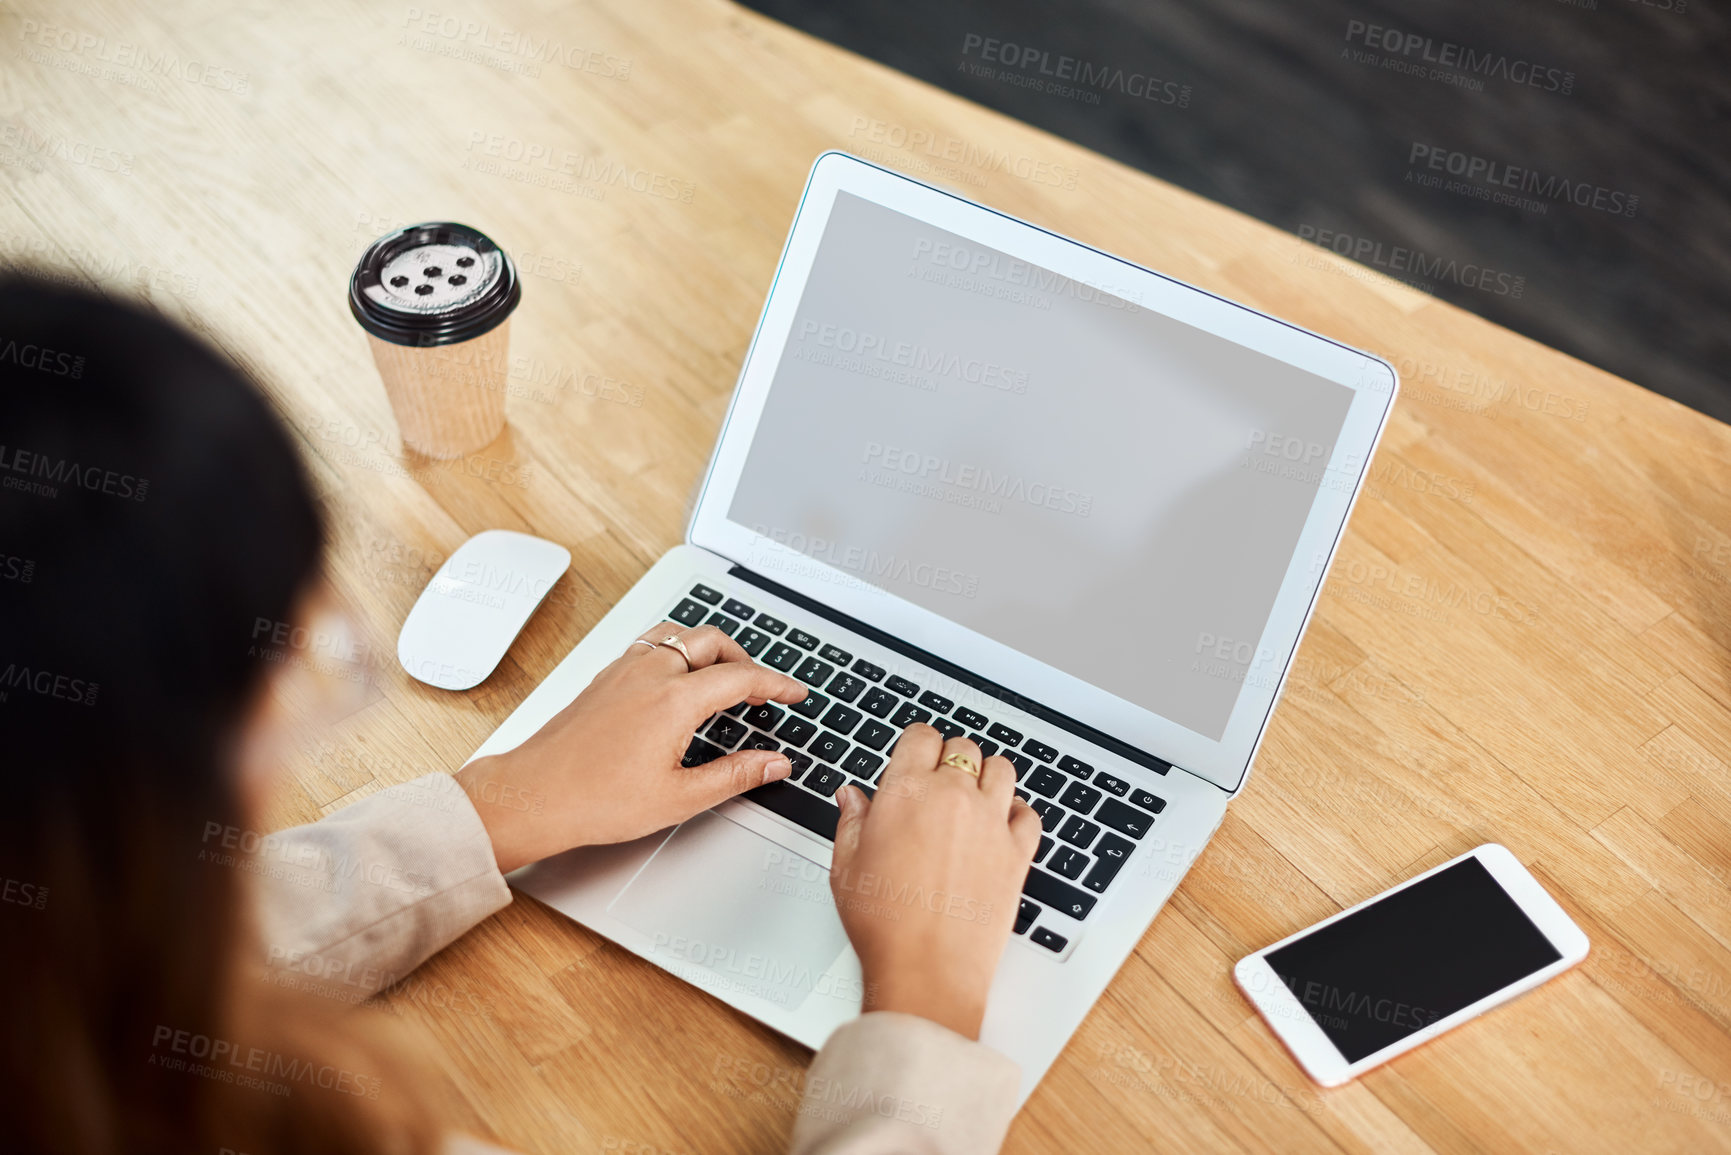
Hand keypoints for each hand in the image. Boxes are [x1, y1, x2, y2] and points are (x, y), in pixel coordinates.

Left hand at [455, 623, 807, 872]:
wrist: (534, 795)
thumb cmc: (595, 799)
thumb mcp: (680, 798)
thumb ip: (735, 775)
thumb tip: (774, 763)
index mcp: (675, 699)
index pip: (742, 677)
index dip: (776, 684)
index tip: (794, 693)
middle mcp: (650, 674)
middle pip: (712, 641)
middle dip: (745, 659)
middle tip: (761, 689)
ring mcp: (623, 671)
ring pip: (679, 634)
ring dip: (709, 648)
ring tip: (723, 675)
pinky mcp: (604, 678)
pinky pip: (651, 644)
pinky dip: (677, 650)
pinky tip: (676, 676)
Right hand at [829, 726, 1041, 1038]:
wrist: (926, 969)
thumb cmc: (884, 923)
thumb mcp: (846, 866)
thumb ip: (852, 821)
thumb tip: (852, 797)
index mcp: (906, 791)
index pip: (921, 736)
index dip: (917, 744)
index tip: (915, 755)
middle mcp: (953, 797)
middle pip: (963, 747)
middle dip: (950, 759)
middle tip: (939, 783)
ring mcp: (990, 822)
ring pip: (1001, 769)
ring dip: (987, 775)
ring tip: (974, 795)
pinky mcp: (1018, 852)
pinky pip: (1029, 814)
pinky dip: (1018, 813)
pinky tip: (1002, 825)